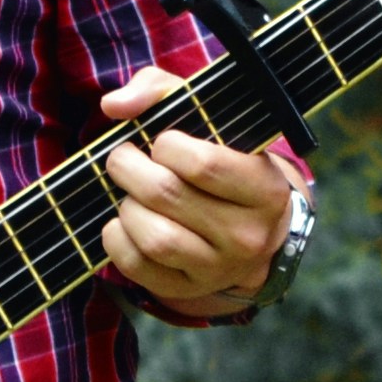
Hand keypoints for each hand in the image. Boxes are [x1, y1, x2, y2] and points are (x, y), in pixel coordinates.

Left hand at [96, 68, 294, 312]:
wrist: (251, 229)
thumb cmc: (222, 160)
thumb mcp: (208, 117)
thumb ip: (160, 92)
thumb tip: (114, 106)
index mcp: (266, 189)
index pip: (202, 164)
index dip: (166, 144)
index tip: (162, 141)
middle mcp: (249, 235)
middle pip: (167, 195)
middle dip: (129, 167)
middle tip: (124, 158)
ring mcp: (220, 269)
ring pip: (153, 237)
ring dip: (126, 206)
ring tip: (131, 193)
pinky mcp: (187, 289)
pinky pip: (136, 266)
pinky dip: (117, 238)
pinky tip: (126, 221)